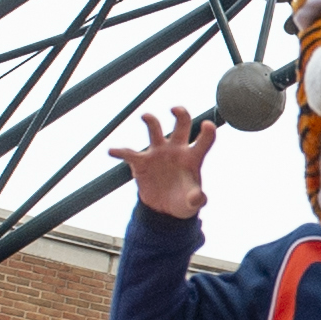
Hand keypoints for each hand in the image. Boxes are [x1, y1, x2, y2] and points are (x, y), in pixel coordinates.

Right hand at [110, 105, 216, 220]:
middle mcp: (176, 150)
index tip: (207, 124)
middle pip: (181, 124)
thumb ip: (196, 200)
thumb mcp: (192, 204)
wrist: (163, 210)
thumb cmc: (183, 201)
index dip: (208, 131)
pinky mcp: (142, 162)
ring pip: (155, 130)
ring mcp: (158, 153)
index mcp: (193, 157)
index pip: (205, 140)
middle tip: (175, 109)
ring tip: (145, 116)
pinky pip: (129, 154)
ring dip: (151, 121)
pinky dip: (120, 152)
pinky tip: (112, 151)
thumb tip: (198, 197)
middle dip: (180, 113)